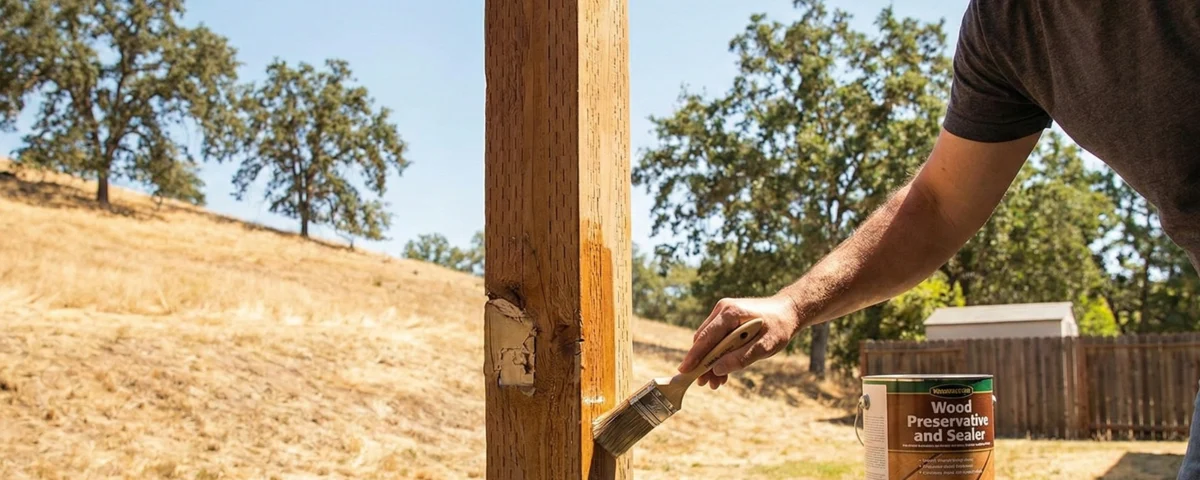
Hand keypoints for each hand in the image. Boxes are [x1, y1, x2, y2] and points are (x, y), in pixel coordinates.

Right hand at [677, 295, 802, 389]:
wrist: (788, 312)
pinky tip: (722, 372)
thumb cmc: (779, 327)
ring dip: (710, 362)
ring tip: (716, 383)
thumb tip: (717, 369)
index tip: (684, 371)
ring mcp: (722, 314)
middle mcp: (722, 310)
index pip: (706, 337)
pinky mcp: (725, 320)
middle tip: (706, 384)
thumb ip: (741, 358)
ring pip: (708, 341)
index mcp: (730, 313)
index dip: (694, 356)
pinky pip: (715, 339)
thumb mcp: (766, 346)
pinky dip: (717, 355)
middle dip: (702, 364)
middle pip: (703, 340)